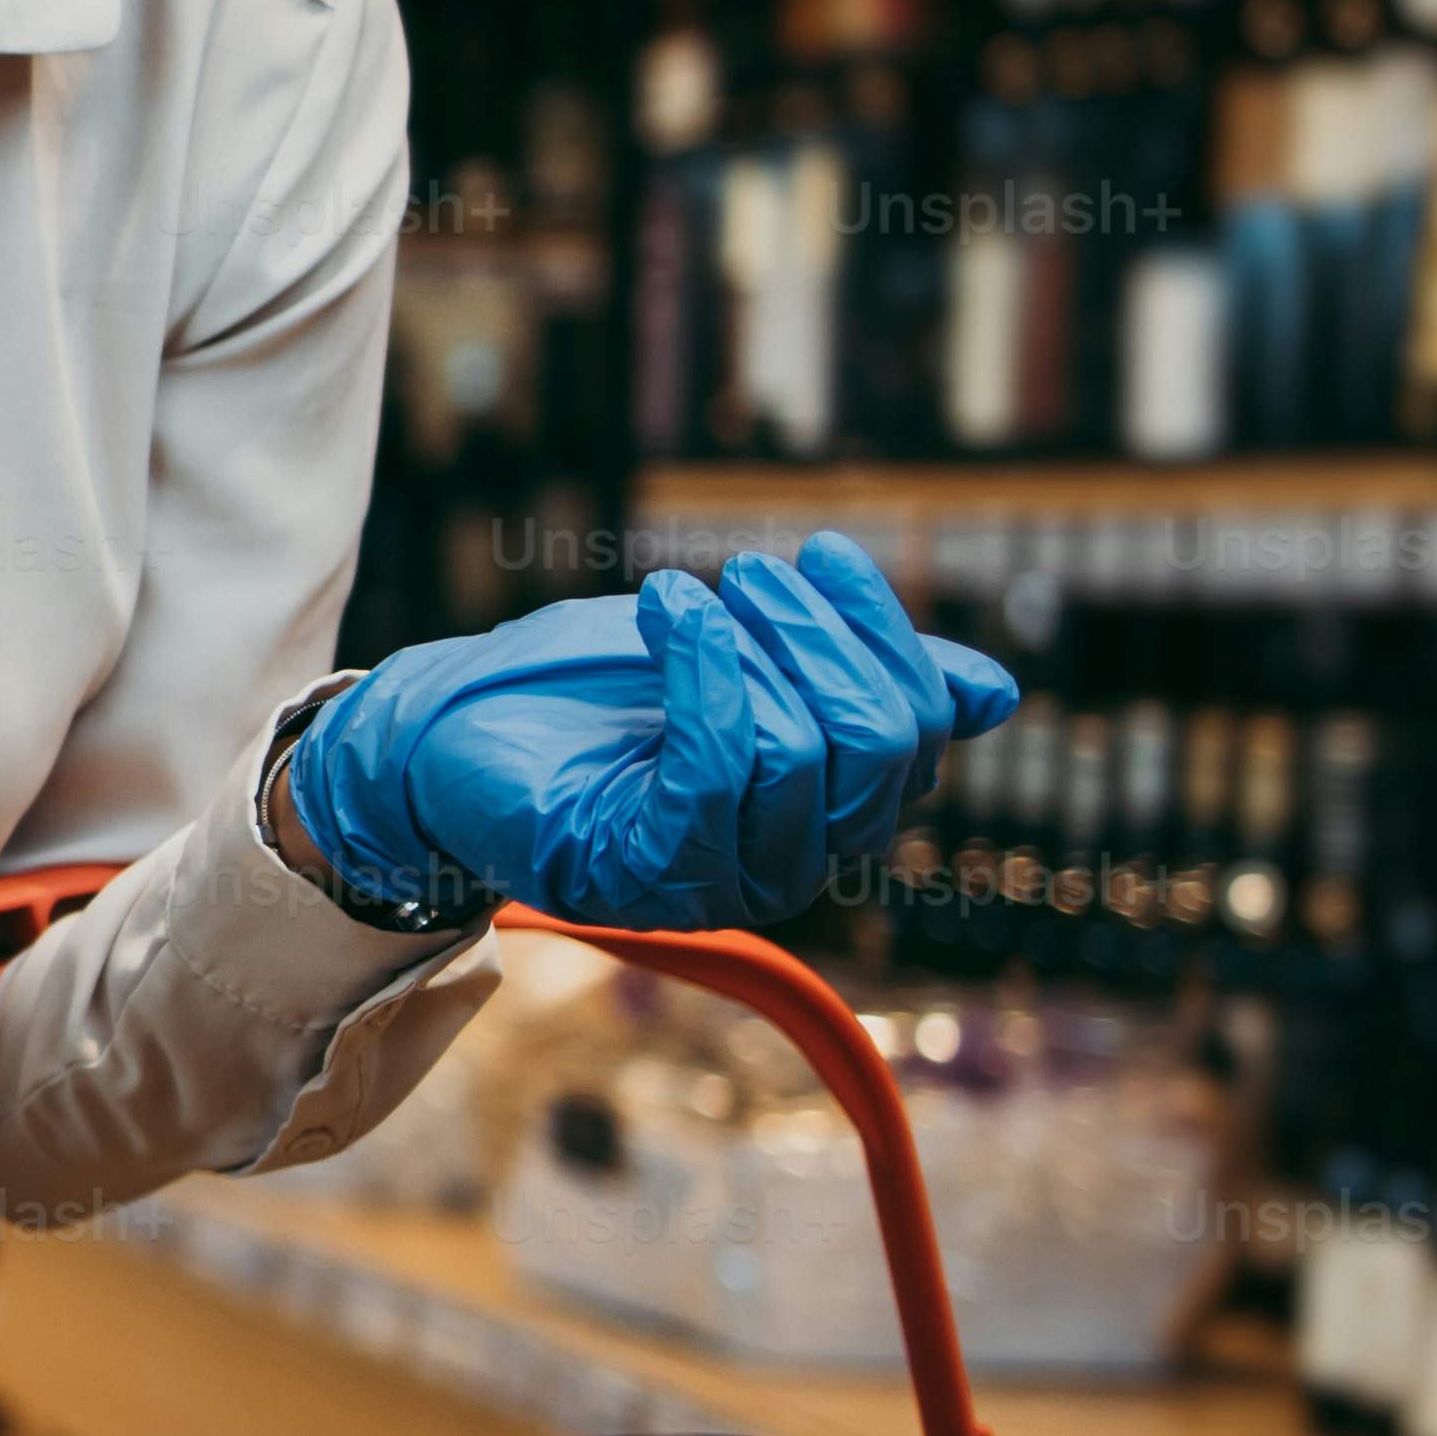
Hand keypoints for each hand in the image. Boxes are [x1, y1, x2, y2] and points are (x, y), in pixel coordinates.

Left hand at [281, 534, 1019, 934]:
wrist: (441, 733)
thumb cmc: (586, 694)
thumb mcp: (738, 660)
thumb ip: (855, 676)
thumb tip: (994, 696)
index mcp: (824, 813)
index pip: (918, 729)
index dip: (883, 631)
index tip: (822, 554)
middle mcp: (788, 865)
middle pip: (880, 745)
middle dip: (822, 636)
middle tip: (751, 572)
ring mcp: (716, 881)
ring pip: (803, 752)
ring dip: (752, 646)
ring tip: (688, 596)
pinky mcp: (641, 872)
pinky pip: (716, 768)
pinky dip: (703, 670)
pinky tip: (669, 610)